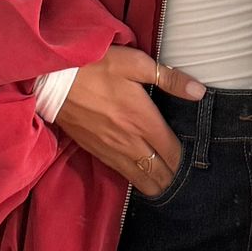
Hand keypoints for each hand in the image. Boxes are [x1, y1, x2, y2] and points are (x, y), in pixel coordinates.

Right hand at [55, 45, 205, 195]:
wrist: (52, 80)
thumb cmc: (95, 67)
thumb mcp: (135, 63)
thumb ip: (169, 78)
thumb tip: (199, 92)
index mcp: (143, 120)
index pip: (172, 153)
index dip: (186, 161)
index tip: (195, 163)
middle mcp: (130, 142)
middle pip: (159, 173)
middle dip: (174, 179)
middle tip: (185, 180)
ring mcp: (111, 150)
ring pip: (140, 179)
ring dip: (156, 184)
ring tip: (168, 186)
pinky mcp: (95, 151)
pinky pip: (121, 173)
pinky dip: (135, 179)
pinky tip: (141, 178)